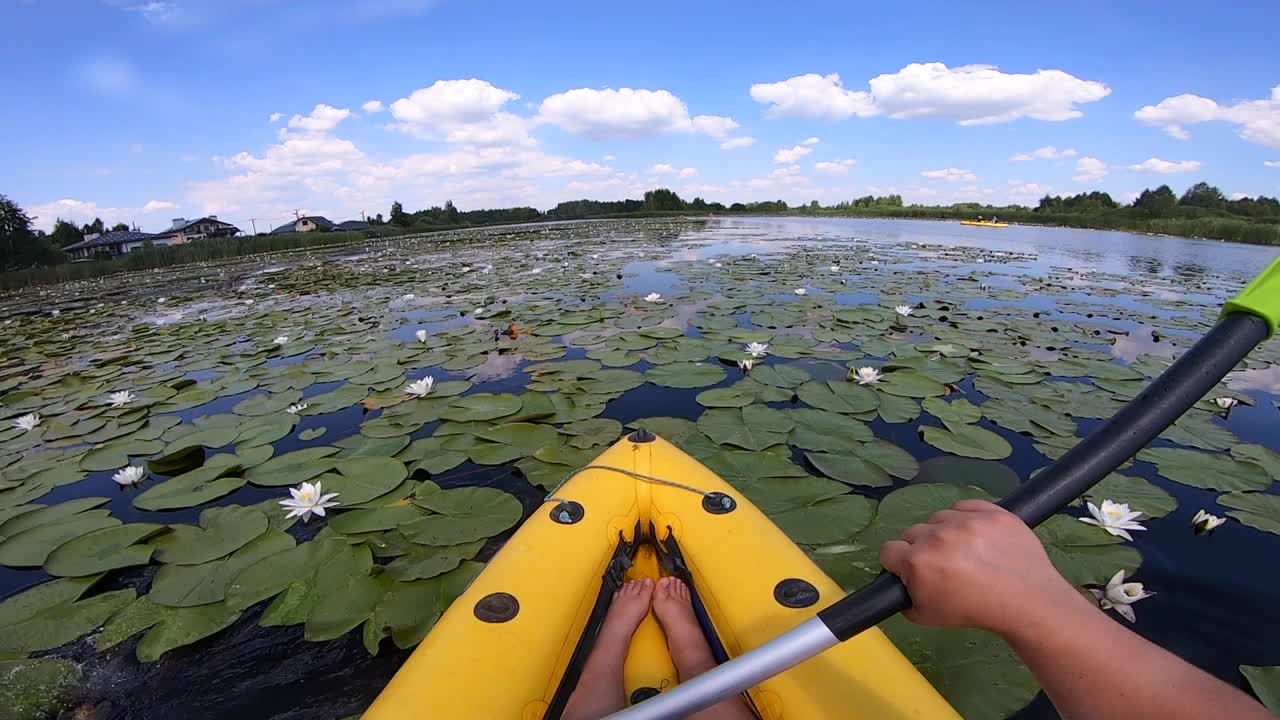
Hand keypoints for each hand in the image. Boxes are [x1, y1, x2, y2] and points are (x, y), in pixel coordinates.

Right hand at [879, 500, 1085, 636]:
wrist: (1027, 602)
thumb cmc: (975, 612)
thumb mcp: (927, 618)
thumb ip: (905, 599)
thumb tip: (902, 582)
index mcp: (918, 561)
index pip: (889, 550)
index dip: (899, 563)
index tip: (916, 572)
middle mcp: (937, 535)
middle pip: (913, 532)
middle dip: (923, 548)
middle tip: (945, 566)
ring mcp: (966, 520)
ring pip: (939, 517)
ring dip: (945, 531)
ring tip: (966, 552)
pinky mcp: (990, 511)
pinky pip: (966, 506)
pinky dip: (967, 518)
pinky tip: (978, 537)